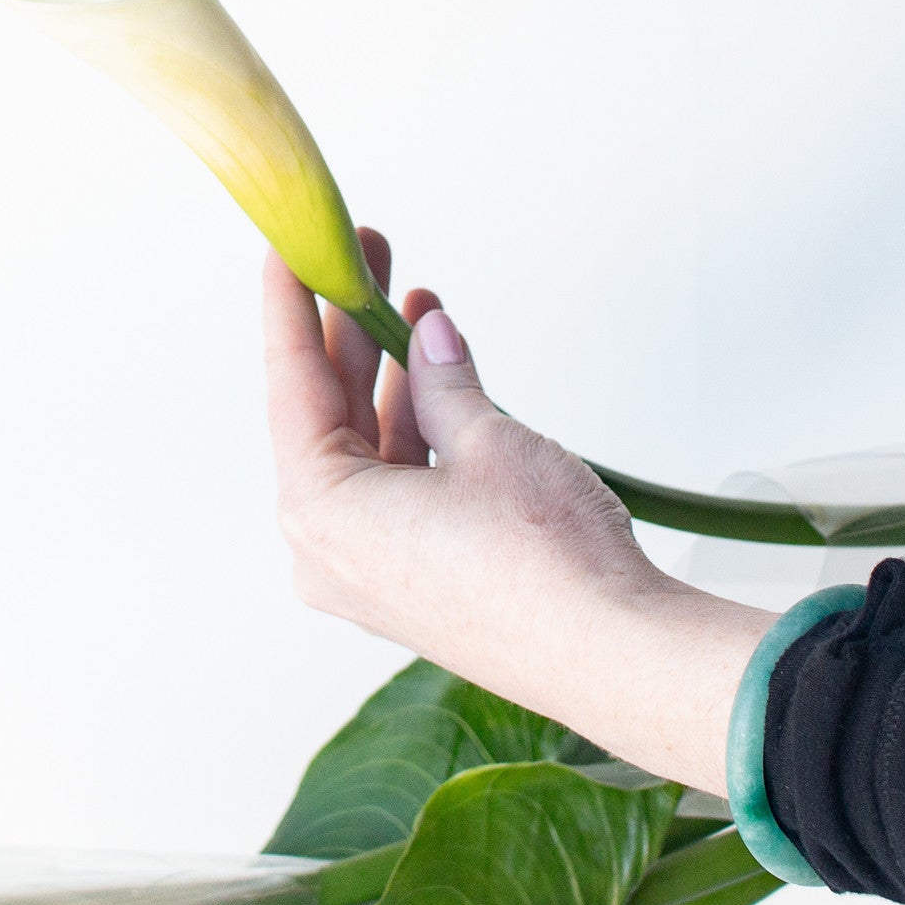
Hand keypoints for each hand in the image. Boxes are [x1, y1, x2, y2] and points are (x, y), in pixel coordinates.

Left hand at [263, 228, 775, 794]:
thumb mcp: (489, 442)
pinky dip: (413, 432)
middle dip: (350, 334)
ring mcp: (370, 572)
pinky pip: (394, 490)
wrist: (617, 655)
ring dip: (388, 378)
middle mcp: (329, 550)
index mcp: (321, 512)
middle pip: (325, 415)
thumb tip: (427, 332)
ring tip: (409, 303)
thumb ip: (444, 381)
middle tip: (364, 260)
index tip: (286, 249)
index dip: (291, 308)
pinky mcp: (414, 582)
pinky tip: (436, 375)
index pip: (291, 385)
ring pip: (364, 451)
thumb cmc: (546, 563)